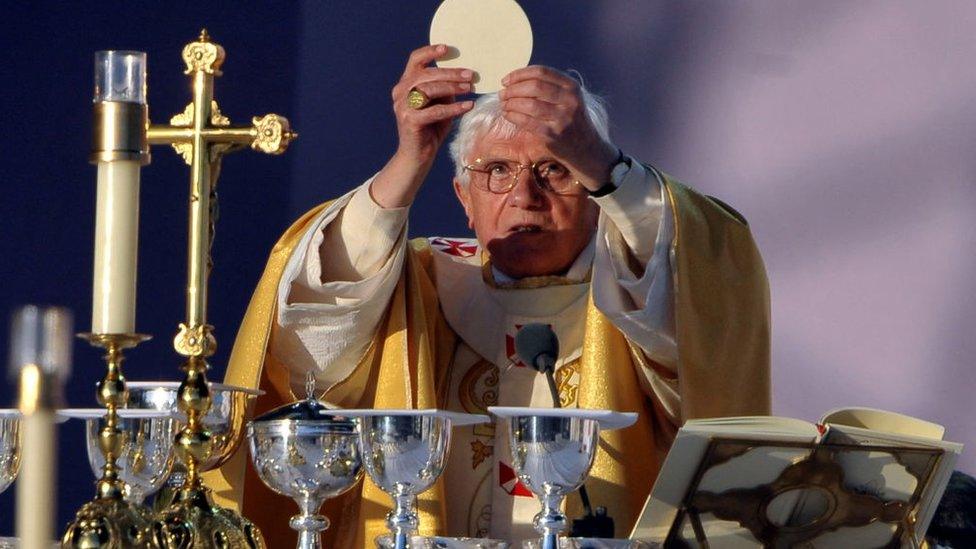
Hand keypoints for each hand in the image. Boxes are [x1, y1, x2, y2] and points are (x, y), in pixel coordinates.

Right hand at [391, 44, 474, 165]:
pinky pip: (435, 110)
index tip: (447, 49)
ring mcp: (403, 106)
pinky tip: (468, 106)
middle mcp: (401, 92)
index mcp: (406, 84)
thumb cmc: (431, 128)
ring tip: (470, 89)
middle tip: (470, 75)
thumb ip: (446, 90)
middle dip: (450, 73)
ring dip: (452, 88)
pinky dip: (453, 108)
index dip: (430, 52)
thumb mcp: (440, 104)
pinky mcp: (409, 120)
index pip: (415, 60)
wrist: (418, 156)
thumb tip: (463, 77)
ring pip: (429, 89)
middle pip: (426, 74)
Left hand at [499, 66, 618, 190]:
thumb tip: (514, 80)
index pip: (541, 72)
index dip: (519, 74)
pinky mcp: (553, 135)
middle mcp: (569, 100)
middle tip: (502, 94)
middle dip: (513, 89)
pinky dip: (513, 116)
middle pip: (534, 86)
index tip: (506, 80)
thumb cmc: (570, 119)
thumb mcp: (567, 98)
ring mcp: (562, 118)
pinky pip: (527, 122)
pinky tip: (508, 115)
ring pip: (529, 104)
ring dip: (511, 103)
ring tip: (504, 104)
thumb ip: (548, 86)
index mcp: (571, 86)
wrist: (585, 147)